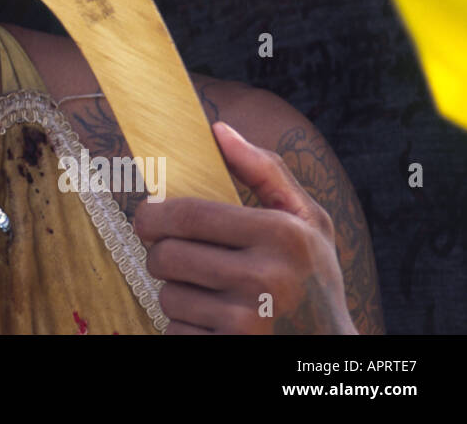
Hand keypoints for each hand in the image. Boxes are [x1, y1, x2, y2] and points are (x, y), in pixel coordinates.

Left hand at [133, 121, 356, 333]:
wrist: (331, 351)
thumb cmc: (314, 278)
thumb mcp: (308, 221)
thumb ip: (265, 172)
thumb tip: (217, 130)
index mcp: (282, 235)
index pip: (186, 215)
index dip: (154, 215)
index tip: (149, 218)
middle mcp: (267, 279)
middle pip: (167, 256)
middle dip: (163, 255)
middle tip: (180, 257)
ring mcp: (249, 323)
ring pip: (168, 296)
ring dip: (177, 294)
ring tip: (210, 294)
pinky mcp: (230, 350)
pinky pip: (175, 330)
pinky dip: (186, 326)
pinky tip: (216, 323)